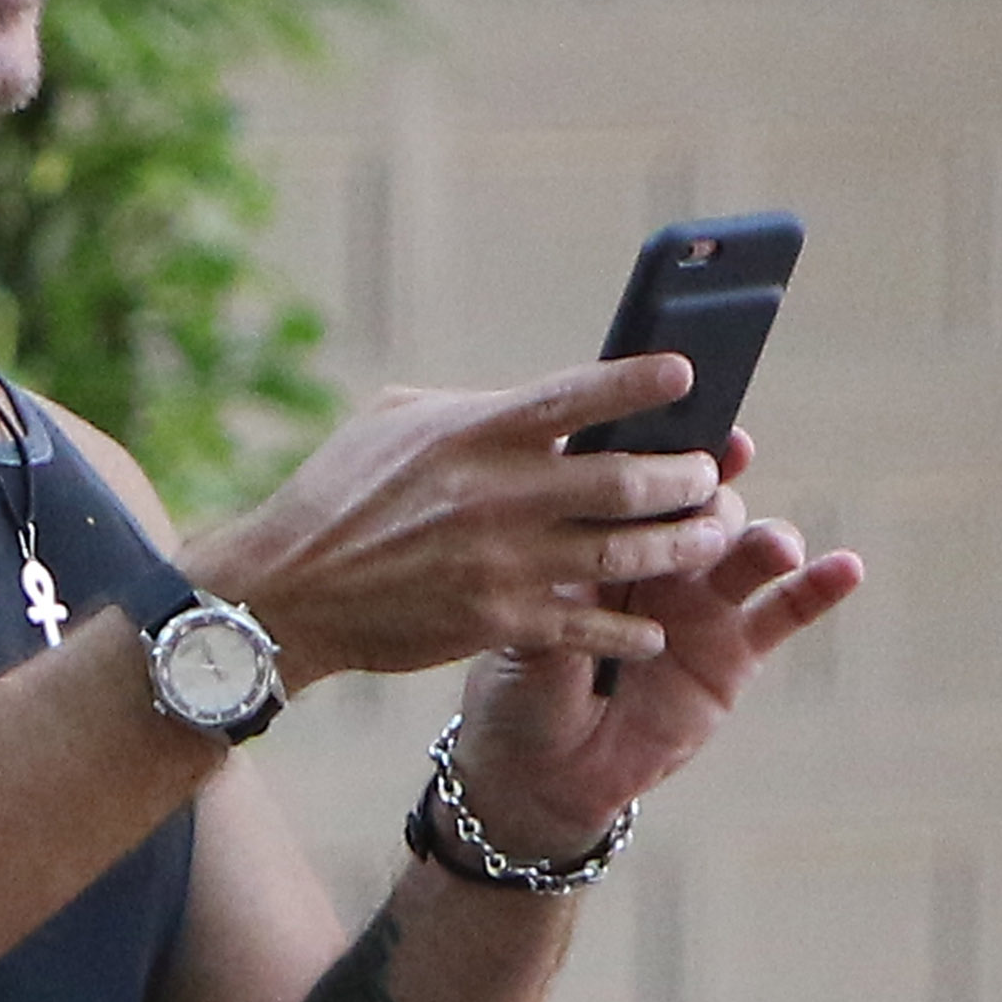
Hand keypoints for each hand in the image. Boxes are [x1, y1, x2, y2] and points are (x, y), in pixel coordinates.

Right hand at [191, 356, 748, 690]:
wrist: (290, 590)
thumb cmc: (342, 494)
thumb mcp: (398, 421)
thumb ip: (477, 410)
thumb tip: (547, 408)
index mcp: (475, 430)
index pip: (576, 396)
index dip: (639, 384)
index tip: (686, 373)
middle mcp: (498, 493)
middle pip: (624, 480)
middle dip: (684, 476)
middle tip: (711, 474)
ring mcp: (503, 561)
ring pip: (623, 553)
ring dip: (680, 545)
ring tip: (710, 535)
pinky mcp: (499, 621)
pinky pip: (589, 626)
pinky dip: (630, 628)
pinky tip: (656, 626)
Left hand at [445, 470, 859, 859]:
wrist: (546, 771)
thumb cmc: (524, 689)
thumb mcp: (532, 629)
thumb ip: (567, 587)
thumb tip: (587, 536)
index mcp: (606, 537)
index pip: (642, 480)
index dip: (664, 450)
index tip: (683, 425)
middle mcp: (661, 558)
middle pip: (702, 505)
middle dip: (712, 497)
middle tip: (709, 505)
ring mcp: (703, 602)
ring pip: (744, 550)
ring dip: (764, 539)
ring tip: (776, 548)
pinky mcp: (736, 652)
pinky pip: (783, 614)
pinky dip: (818, 590)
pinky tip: (846, 569)